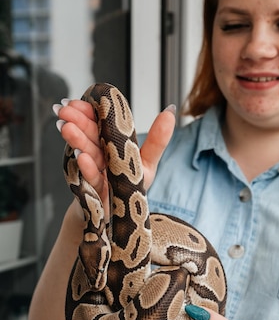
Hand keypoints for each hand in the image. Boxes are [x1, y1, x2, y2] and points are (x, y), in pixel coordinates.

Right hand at [54, 98, 175, 216]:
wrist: (116, 218)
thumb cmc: (130, 188)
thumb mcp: (147, 162)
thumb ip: (158, 140)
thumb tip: (170, 110)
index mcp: (112, 145)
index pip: (100, 123)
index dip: (89, 111)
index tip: (79, 101)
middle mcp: (101, 156)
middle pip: (90, 135)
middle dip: (78, 122)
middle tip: (66, 109)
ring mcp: (95, 172)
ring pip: (86, 153)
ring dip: (77, 139)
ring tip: (66, 127)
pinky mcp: (93, 191)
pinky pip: (91, 178)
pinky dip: (87, 167)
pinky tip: (81, 157)